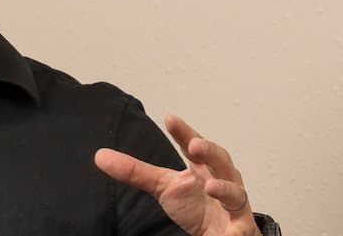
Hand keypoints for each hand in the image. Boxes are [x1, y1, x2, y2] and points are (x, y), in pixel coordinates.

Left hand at [94, 114, 260, 235]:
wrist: (220, 234)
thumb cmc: (196, 204)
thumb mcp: (163, 186)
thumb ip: (134, 171)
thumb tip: (100, 156)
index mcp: (202, 167)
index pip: (193, 144)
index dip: (183, 132)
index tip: (169, 118)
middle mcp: (222, 179)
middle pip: (220, 160)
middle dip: (210, 151)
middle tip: (195, 145)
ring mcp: (233, 204)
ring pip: (236, 192)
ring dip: (226, 188)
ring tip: (211, 186)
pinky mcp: (240, 227)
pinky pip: (242, 228)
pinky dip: (236, 230)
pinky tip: (229, 233)